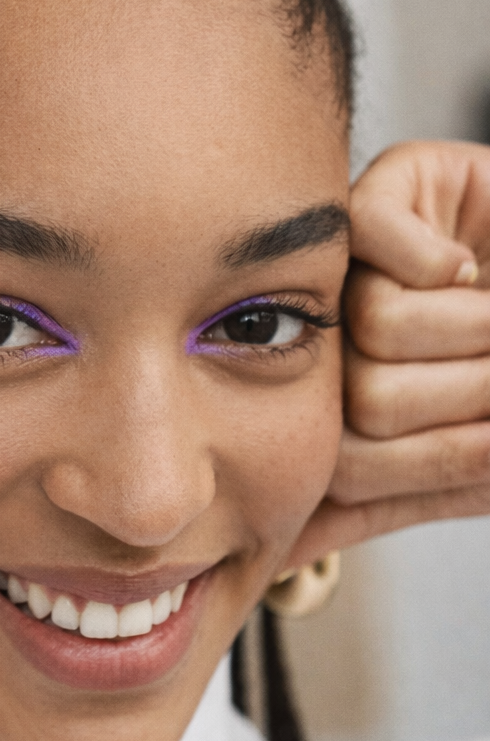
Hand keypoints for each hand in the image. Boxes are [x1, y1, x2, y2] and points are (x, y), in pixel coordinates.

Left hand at [291, 140, 489, 564]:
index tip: (486, 454)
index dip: (438, 466)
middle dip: (470, 397)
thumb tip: (272, 559)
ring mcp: (359, 251)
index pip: (346, 465)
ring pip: (375, 321)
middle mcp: (339, 323)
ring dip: (471, 332)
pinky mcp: (397, 180)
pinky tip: (464, 268)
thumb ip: (387, 496)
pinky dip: (436, 262)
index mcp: (348, 393)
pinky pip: (371, 228)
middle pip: (366, 398)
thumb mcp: (468, 460)